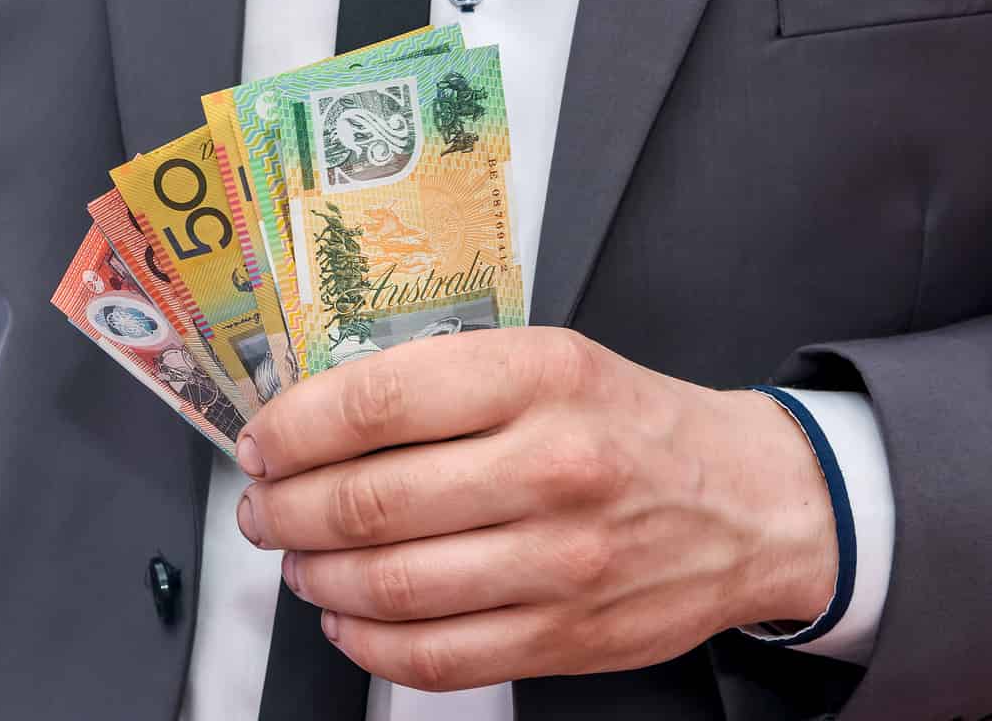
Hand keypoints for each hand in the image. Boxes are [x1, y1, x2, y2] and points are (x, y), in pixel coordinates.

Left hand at [233, 328, 837, 691]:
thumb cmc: (629, 424)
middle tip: (263, 507)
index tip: (262, 443)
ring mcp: (563, 561)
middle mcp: (552, 467)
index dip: (294, 429)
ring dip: (315, 575)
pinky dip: (367, 641)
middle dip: (286, 509)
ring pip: (392, 585)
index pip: (377, 403)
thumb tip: (313, 414)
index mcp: (538, 378)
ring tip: (297, 558)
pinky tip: (347, 615)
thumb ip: (440, 381)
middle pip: (371, 501)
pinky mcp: (569, 636)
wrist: (755, 504)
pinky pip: (436, 656)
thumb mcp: (546, 360)